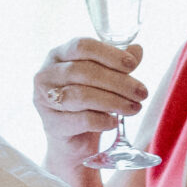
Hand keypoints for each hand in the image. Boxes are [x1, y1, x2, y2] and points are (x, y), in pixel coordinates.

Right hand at [33, 37, 145, 160]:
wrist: (73, 139)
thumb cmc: (87, 102)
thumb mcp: (102, 79)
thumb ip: (117, 64)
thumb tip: (137, 50)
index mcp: (58, 55)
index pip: (82, 46)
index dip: (109, 54)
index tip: (132, 65)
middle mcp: (46, 75)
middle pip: (83, 71)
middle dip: (118, 82)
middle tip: (141, 92)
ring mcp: (44, 100)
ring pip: (81, 95)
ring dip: (113, 101)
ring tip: (134, 107)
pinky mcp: (52, 125)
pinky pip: (82, 120)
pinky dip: (103, 121)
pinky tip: (114, 122)